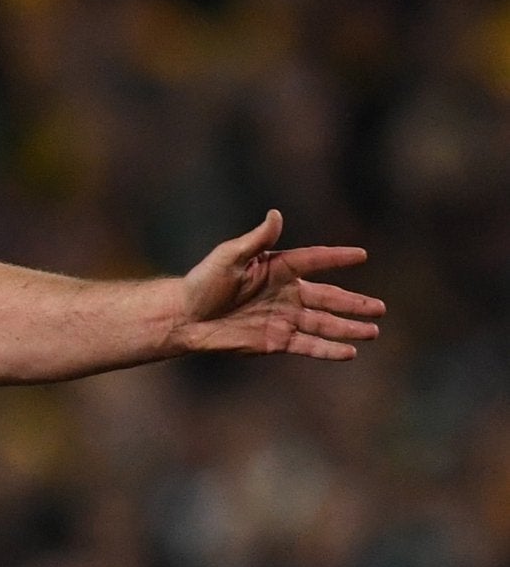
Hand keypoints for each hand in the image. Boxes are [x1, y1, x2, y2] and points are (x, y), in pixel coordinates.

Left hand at [174, 211, 383, 359]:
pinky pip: (307, 345)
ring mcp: (283, 319)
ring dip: (348, 328)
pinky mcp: (274, 341)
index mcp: (278, 268)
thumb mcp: (228, 257)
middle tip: (381, 308)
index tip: (361, 256)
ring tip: (373, 332)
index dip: (336, 258)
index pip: (315, 260)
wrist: (184, 318)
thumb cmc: (203, 282)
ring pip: (323, 324)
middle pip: (329, 298)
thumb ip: (256, 239)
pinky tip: (349, 352)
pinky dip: (328, 350)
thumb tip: (275, 214)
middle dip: (355, 304)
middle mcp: (286, 294)